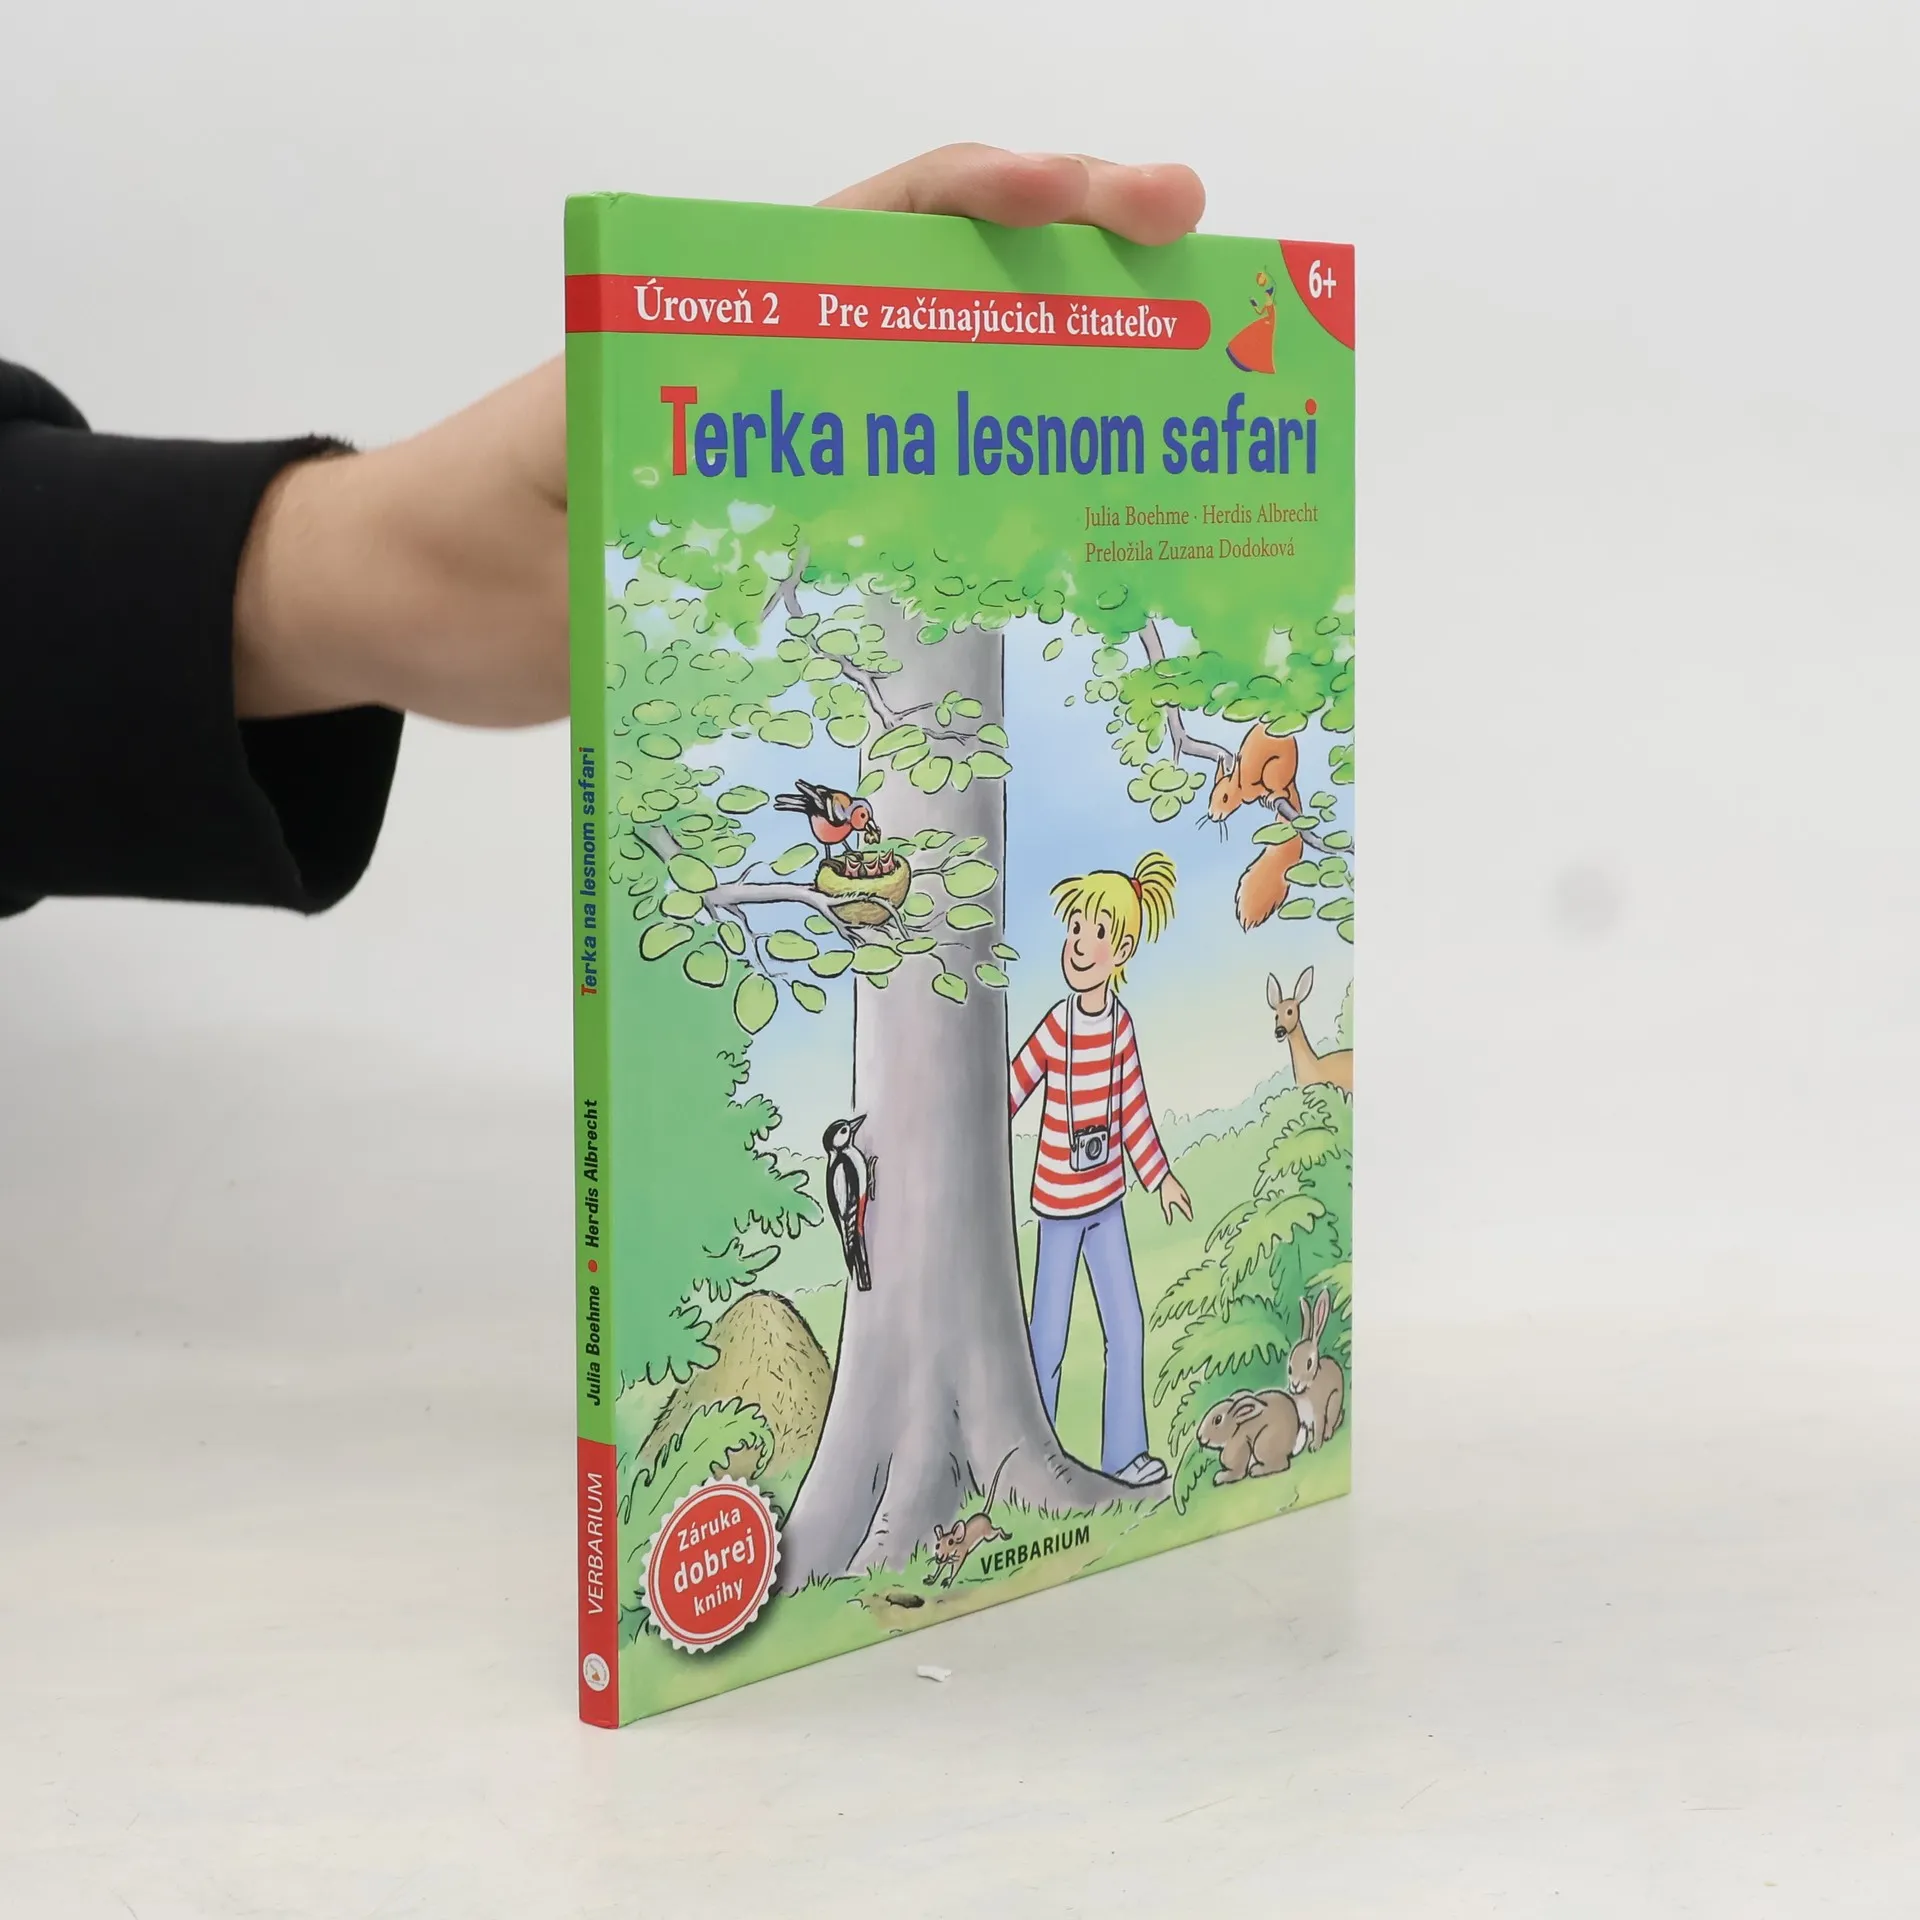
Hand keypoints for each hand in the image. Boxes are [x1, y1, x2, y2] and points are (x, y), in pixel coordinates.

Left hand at [232, 146, 1205, 725]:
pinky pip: (902, 506)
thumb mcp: (555, 537)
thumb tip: (815, 546)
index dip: (1010, 199)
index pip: (885, 223)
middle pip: (949, 293)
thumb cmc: (448, 556)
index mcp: (715, 326)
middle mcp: (767, 371)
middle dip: (1084, 281)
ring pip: (943, 402)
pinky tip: (1054, 559)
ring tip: (1173, 431)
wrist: (388, 608)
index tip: (1121, 209)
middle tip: (1209, 304)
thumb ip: (668, 534)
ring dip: (1055, 402)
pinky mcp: (773, 531)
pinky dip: (982, 514)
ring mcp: (780, 450)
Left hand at [1157, 1174, 1192, 1223]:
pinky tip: (1184, 1199)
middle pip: (1188, 1204)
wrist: (1164, 1177)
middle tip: (1190, 1215)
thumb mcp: (1165, 1203)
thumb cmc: (1164, 1190)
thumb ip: (1168, 1213)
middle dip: (1189, 1210)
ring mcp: (1182, 1190)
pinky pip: (1185, 1195)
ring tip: (1188, 1208)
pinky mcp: (1180, 1187)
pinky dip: (1186, 1200)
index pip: (1186, 1208)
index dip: (1188, 1214)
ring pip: (1187, 1199)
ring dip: (1188, 1204)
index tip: (1191, 1219)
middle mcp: (1183, 1195)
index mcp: (1180, 1199)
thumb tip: (1169, 1223)